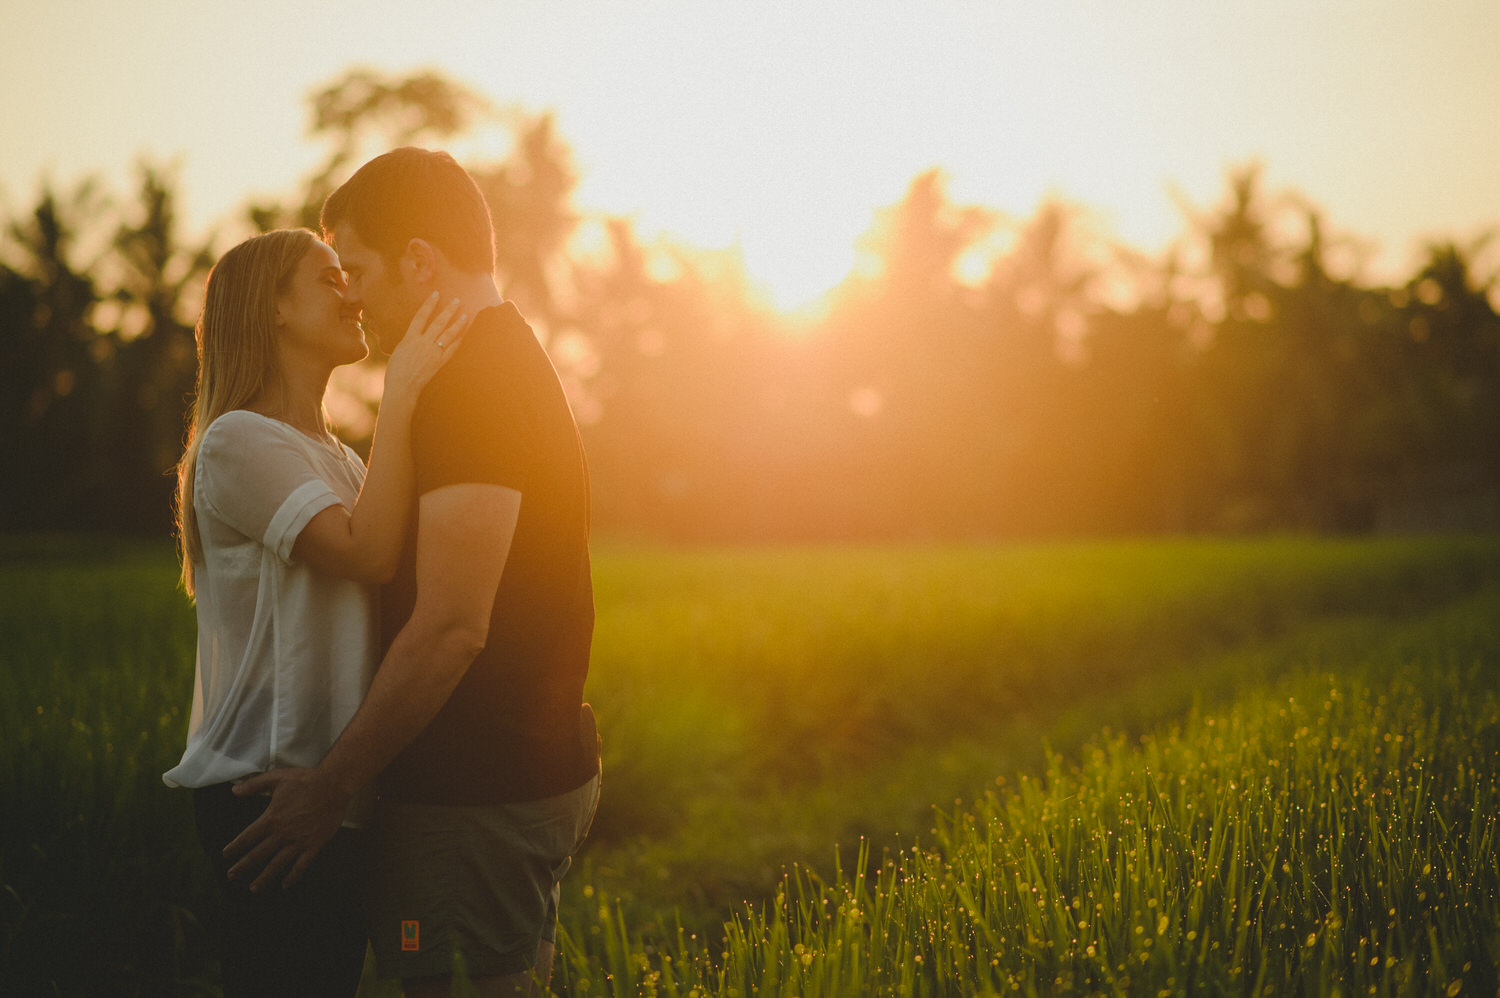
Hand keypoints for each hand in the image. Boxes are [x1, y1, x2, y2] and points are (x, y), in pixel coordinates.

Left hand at [223, 767, 349, 891]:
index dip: (234, 848)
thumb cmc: (305, 780)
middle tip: (231, 876)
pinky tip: (285, 884)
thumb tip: (234, 791)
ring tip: (253, 888)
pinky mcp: (313, 845)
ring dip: (264, 878)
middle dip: (242, 867)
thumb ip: (254, 785)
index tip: (226, 855)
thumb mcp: (277, 778)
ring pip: (277, 865)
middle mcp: (282, 834)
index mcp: (271, 818)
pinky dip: (292, 877)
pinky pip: (301, 866)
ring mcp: (298, 841)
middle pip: (257, 855)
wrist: (334, 786)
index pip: (247, 838)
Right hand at [382, 292, 470, 404]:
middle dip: (448, 310)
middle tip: (457, 300)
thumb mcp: (398, 350)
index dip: (429, 304)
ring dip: (458, 324)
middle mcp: (423, 344)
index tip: (436, 294)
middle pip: (438, 323)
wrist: (402, 388)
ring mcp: (433, 353)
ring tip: (466, 314)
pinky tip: (464, 334)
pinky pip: (452, 349)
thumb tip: (415, 332)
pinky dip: (459, 341)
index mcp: (410, 339)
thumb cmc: (396, 371)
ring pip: (448, 335)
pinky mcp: (440, 363)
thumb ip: (408, 340)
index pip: (421, 316)